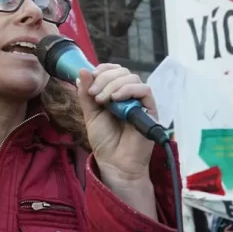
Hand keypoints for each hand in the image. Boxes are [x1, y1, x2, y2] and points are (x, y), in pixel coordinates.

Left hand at [76, 64, 156, 180]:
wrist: (115, 162)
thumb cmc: (104, 140)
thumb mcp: (90, 114)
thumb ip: (86, 94)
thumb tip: (82, 70)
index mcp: (115, 93)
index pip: (113, 70)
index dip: (103, 69)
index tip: (90, 76)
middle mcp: (129, 95)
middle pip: (122, 72)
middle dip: (105, 78)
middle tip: (94, 94)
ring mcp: (140, 102)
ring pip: (132, 78)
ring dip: (113, 84)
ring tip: (102, 100)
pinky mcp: (150, 110)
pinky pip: (144, 90)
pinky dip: (128, 90)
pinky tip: (116, 99)